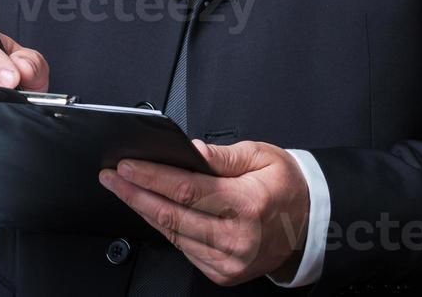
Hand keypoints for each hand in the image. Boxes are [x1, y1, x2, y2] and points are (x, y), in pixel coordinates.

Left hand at [99, 139, 308, 285]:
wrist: (309, 223)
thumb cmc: (285, 186)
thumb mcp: (261, 156)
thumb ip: (222, 156)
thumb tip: (190, 150)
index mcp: (248, 204)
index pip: (187, 190)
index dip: (152, 177)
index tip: (126, 167)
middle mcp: (237, 238)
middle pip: (172, 216)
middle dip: (135, 194)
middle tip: (111, 178)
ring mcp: (229, 260)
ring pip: (173, 234)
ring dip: (144, 210)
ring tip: (125, 190)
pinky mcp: (223, 272)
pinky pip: (184, 248)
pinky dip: (165, 228)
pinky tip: (151, 210)